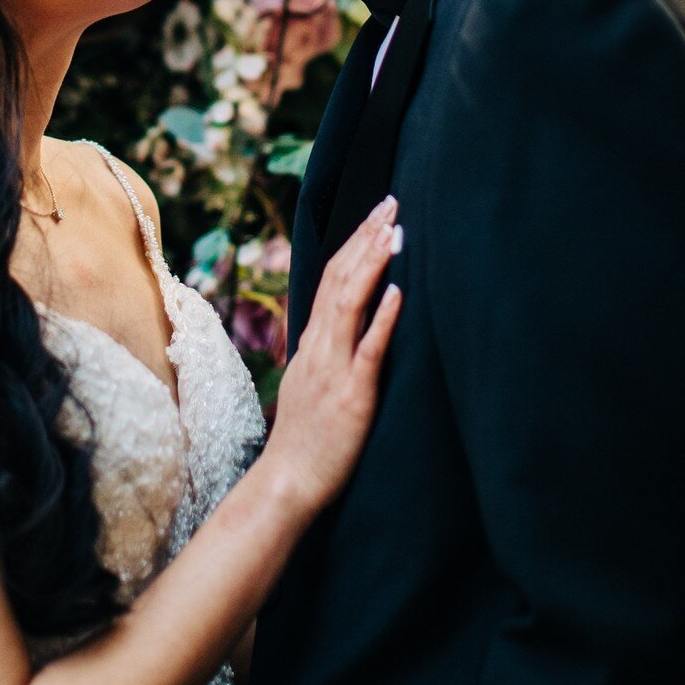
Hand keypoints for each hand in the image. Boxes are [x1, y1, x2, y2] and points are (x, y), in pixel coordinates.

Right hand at [260, 198, 402, 518]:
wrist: (287, 482)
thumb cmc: (307, 440)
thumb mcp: (315, 383)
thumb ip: (329, 351)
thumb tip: (349, 324)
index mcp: (313, 341)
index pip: (332, 277)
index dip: (355, 243)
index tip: (377, 213)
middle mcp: (320, 346)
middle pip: (340, 278)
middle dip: (366, 237)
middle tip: (391, 201)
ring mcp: (334, 368)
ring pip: (350, 303)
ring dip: (372, 263)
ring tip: (394, 229)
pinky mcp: (352, 395)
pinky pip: (368, 350)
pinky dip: (381, 318)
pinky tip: (398, 291)